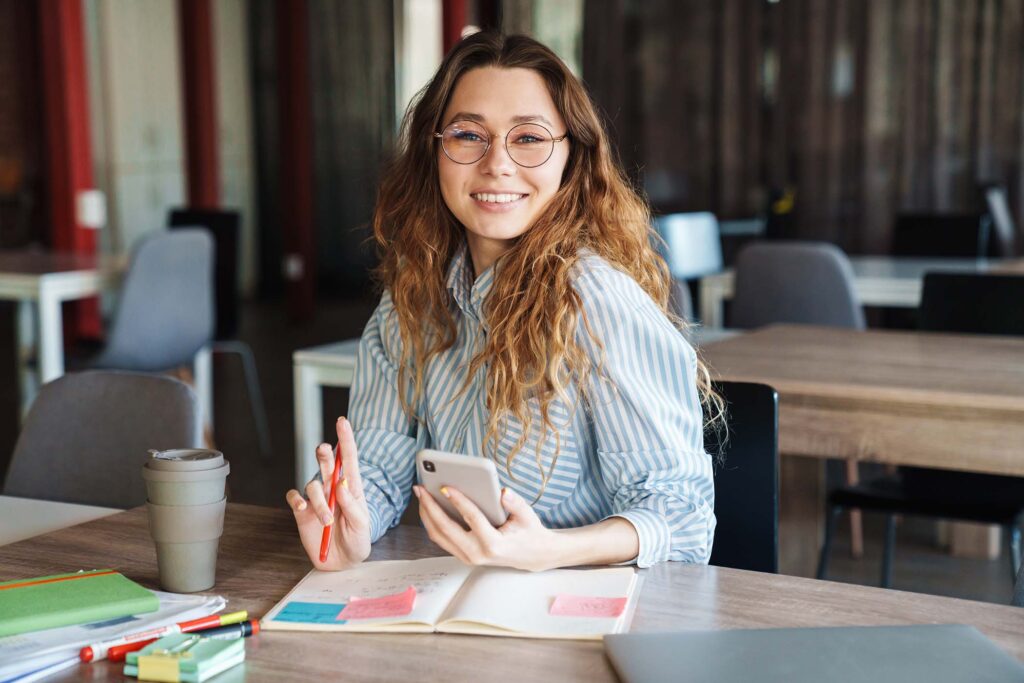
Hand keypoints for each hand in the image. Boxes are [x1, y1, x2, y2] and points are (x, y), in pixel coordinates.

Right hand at [285, 417, 371, 569]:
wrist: (342, 562)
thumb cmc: (357, 541)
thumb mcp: (362, 526)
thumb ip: (353, 506)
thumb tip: (342, 483)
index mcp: (352, 487)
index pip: (348, 459)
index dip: (345, 439)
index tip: (342, 421)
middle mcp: (333, 488)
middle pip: (326, 463)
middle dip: (324, 454)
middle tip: (324, 450)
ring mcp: (317, 499)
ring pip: (312, 485)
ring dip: (319, 501)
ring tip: (327, 520)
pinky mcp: (303, 511)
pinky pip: (294, 497)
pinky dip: (296, 501)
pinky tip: (302, 509)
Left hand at [413, 484, 556, 571]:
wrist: (531, 555)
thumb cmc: (528, 533)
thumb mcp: (528, 516)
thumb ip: (516, 504)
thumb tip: (503, 492)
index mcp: (493, 544)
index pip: (471, 519)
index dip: (458, 501)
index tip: (446, 487)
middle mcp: (477, 553)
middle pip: (446, 529)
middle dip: (430, 507)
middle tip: (421, 489)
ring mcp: (468, 557)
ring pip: (438, 536)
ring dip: (426, 515)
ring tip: (421, 495)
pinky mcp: (463, 555)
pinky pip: (441, 539)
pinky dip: (431, 522)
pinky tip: (428, 506)